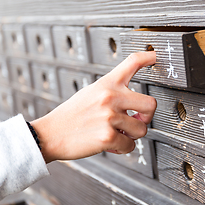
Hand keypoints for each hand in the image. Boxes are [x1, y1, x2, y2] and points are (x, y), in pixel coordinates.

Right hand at [31, 51, 156, 162]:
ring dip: (132, 135)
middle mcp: (110, 97)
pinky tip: (111, 143)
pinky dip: (122, 148)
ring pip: (142, 129)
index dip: (147, 56)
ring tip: (118, 133)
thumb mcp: (90, 93)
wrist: (50, 134)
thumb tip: (134, 105)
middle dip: (147, 116)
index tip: (155, 56)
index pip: (131, 62)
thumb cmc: (71, 115)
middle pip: (150, 104)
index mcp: (106, 84)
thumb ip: (112, 94)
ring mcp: (110, 116)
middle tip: (137, 120)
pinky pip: (130, 145)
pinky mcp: (108, 136)